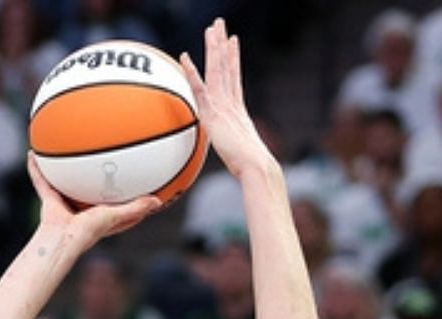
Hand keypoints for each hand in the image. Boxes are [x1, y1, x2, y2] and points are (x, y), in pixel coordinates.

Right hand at [28, 155, 161, 242]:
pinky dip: (35, 168)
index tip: (130, 181)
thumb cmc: (88, 233)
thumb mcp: (116, 216)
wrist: (62, 238)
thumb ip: (136, 208)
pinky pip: (41, 180)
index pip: (111, 203)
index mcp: (98, 214)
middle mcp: (80, 208)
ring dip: (61, 169)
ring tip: (63, 151)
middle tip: (99, 157)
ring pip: (62, 182)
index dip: (120, 194)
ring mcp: (63, 203)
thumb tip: (157, 201)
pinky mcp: (48, 199)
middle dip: (90, 176)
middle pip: (86, 188)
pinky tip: (33, 153)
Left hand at [178, 18, 275, 177]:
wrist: (257, 167)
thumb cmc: (251, 169)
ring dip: (213, 47)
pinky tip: (184, 57)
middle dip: (223, 44)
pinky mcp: (214, 114)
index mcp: (238, 110)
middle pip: (227, 67)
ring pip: (217, 70)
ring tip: (212, 28)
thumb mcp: (240, 154)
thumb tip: (234, 156)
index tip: (231, 42)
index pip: (234, 78)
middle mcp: (233, 102)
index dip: (232, 59)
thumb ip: (233, 148)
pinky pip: (200, 88)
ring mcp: (224, 106)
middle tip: (219, 25)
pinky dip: (192, 72)